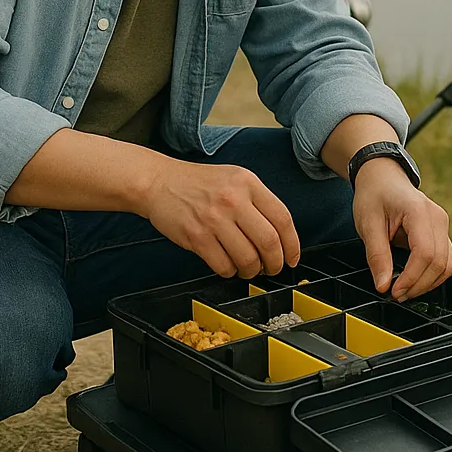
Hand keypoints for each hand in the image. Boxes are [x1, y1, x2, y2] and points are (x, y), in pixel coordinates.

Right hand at [144, 159, 300, 278]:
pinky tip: (227, 265)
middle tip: (272, 268)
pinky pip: (223, 266)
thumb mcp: (234, 179)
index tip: (292, 258)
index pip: (282, 218)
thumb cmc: (198, 183)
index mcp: (248, 183)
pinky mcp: (196, 236)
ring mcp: (214, 218)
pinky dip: (230, 272)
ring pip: (248, 258)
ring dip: (252, 271)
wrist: (159, 182)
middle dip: (275, 263)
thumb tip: (279, 236)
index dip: (292, 244)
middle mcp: (233, 199)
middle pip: (269, 242)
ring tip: (248, 268)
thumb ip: (257, 201)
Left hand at [352, 158, 451, 301]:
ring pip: (448, 265)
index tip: (394, 290)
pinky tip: (414, 279)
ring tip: (404, 289)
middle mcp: (437, 217)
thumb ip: (377, 255)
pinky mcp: (442, 232)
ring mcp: (443, 224)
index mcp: (418, 211)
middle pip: (440, 263)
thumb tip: (383, 284)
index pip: (425, 253)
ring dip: (428, 283)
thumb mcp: (368, 224)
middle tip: (396, 294)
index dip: (412, 278)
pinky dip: (432, 274)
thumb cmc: (374, 194)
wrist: (382, 177)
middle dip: (419, 285)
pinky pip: (446, 260)